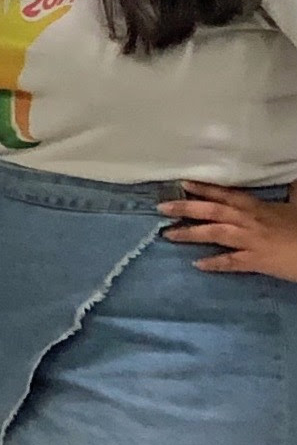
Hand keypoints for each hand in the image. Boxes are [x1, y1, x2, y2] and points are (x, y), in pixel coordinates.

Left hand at [160, 181, 296, 279]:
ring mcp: (251, 241)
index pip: (226, 195)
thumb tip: (292, 180)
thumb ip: (292, 192)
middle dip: (186, 208)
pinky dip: (214, 263)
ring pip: (215, 234)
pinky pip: (231, 263)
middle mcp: (250, 221)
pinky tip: (196, 264)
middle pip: (213, 211)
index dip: (204, 189)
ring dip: (190, 233)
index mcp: (259, 207)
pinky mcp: (257, 261)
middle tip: (161, 207)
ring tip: (167, 235)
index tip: (181, 184)